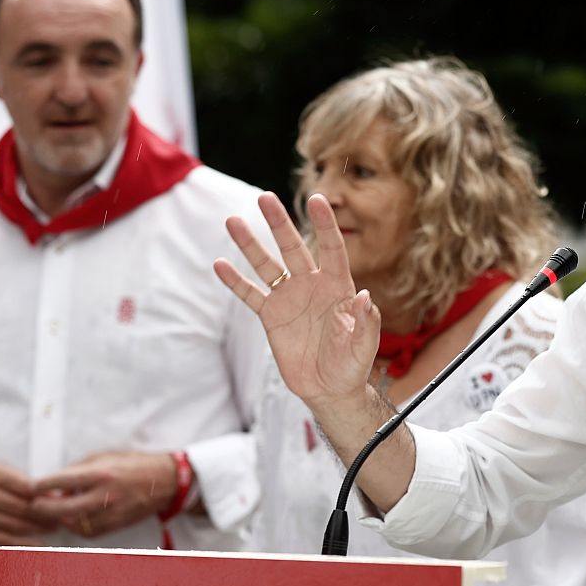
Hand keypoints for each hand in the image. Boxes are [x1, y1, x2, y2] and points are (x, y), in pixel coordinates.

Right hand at [0, 460, 56, 545]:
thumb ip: (21, 480)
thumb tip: (51, 494)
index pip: (27, 488)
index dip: (47, 496)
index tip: (61, 499)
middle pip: (24, 509)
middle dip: (47, 515)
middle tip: (63, 517)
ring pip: (17, 525)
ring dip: (40, 529)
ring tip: (54, 527)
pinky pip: (5, 539)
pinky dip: (25, 543)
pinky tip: (39, 543)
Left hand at [31, 451, 176, 537]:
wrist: (164, 481)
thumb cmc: (134, 464)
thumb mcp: (104, 456)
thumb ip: (79, 468)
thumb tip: (57, 480)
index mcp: (100, 473)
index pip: (61, 480)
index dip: (41, 485)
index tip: (32, 487)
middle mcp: (104, 494)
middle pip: (62, 508)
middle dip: (43, 508)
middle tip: (35, 506)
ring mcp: (111, 512)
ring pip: (73, 523)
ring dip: (60, 518)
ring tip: (55, 512)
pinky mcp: (116, 523)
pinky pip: (88, 531)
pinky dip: (77, 527)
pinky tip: (74, 519)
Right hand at [214, 192, 380, 414]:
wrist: (329, 388)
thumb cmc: (352, 366)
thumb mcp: (364, 347)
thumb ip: (366, 322)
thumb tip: (364, 296)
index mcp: (338, 287)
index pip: (332, 249)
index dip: (325, 225)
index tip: (318, 199)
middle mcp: (312, 285)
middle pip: (293, 248)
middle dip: (279, 223)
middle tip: (265, 197)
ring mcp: (289, 298)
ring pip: (267, 265)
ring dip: (250, 244)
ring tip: (232, 220)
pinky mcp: (271, 316)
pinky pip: (250, 294)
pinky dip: (235, 281)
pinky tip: (220, 264)